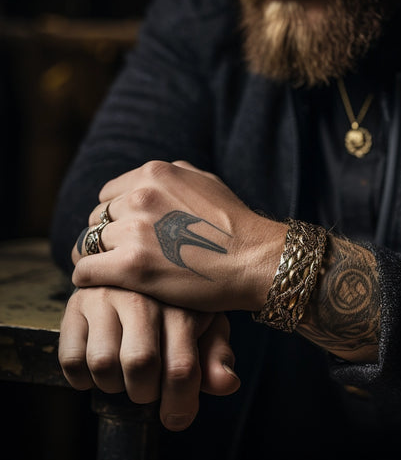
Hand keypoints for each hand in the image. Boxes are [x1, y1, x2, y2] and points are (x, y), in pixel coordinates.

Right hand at [58, 286, 239, 430]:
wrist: (139, 268)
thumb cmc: (177, 305)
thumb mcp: (206, 326)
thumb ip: (216, 355)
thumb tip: (227, 384)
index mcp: (179, 306)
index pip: (181, 367)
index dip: (179, 403)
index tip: (176, 417)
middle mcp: (141, 298)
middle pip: (140, 365)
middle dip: (144, 392)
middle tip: (147, 388)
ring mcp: (106, 299)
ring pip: (102, 363)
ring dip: (113, 384)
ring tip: (124, 373)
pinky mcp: (75, 305)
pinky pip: (72, 358)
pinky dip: (83, 377)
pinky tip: (100, 367)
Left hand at [71, 160, 285, 311]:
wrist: (255, 259)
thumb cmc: (236, 224)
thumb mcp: (206, 181)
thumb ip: (174, 174)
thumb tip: (147, 179)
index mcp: (155, 173)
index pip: (107, 194)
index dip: (114, 216)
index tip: (123, 234)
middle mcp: (141, 196)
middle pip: (97, 218)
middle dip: (107, 237)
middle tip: (121, 257)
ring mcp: (135, 230)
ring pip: (88, 244)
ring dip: (99, 259)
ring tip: (113, 274)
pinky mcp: (132, 266)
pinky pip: (85, 270)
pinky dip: (88, 278)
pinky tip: (103, 285)